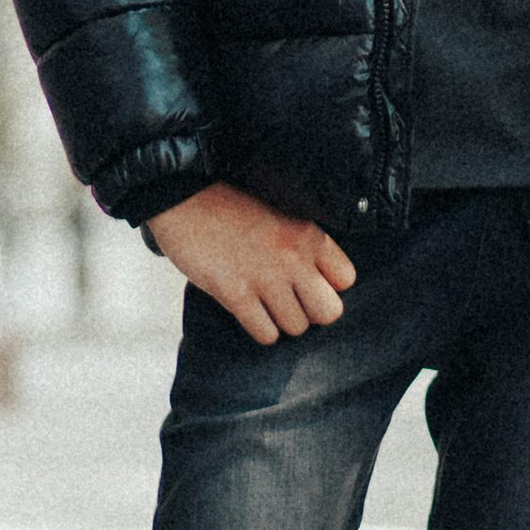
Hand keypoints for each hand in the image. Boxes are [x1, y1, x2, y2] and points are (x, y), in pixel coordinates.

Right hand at [146, 182, 356, 344]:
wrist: (182, 195)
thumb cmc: (229, 206)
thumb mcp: (280, 214)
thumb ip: (302, 243)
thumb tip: (317, 279)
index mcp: (308, 234)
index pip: (346, 279)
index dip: (329, 287)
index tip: (310, 284)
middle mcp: (293, 258)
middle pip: (329, 312)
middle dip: (311, 313)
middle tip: (291, 303)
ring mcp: (265, 277)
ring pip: (297, 327)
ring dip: (282, 322)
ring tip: (266, 306)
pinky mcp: (235, 294)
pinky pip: (266, 334)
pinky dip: (260, 330)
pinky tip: (250, 313)